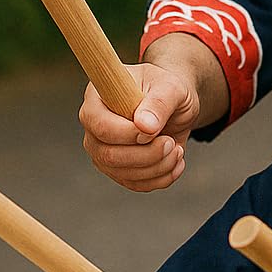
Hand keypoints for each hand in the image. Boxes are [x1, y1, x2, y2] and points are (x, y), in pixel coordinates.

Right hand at [79, 63, 197, 190]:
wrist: (175, 106)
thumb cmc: (168, 89)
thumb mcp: (171, 87)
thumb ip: (159, 103)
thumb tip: (145, 126)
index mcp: (98, 98)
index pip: (100, 125)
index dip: (127, 134)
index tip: (154, 130)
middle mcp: (94, 127)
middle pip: (109, 155)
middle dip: (147, 155)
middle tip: (171, 143)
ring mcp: (103, 151)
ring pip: (124, 174)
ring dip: (158, 167)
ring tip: (176, 149)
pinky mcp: (118, 169)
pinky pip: (136, 184)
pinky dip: (162, 177)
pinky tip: (175, 161)